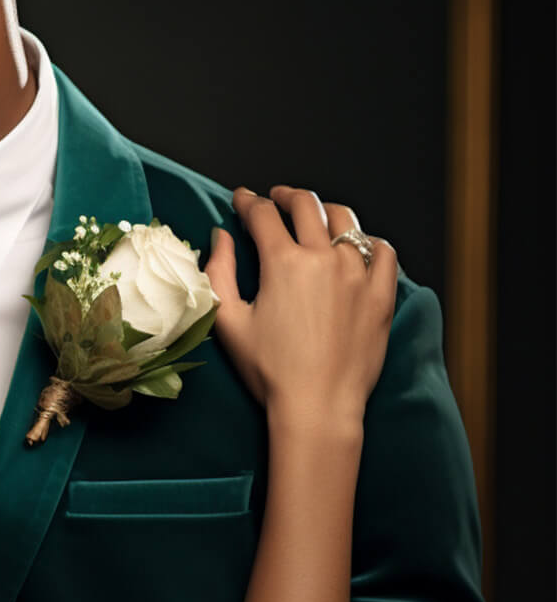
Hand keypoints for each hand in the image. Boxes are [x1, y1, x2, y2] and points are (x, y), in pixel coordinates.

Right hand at [205, 186, 395, 428]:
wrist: (317, 405)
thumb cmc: (269, 370)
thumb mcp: (228, 321)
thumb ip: (218, 272)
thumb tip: (220, 237)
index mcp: (283, 263)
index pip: (263, 215)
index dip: (248, 202)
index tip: (242, 200)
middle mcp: (324, 259)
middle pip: (306, 205)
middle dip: (286, 196)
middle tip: (276, 199)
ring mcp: (358, 274)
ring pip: (346, 221)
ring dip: (325, 211)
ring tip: (315, 215)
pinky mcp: (381, 294)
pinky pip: (383, 251)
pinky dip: (368, 240)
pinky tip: (357, 246)